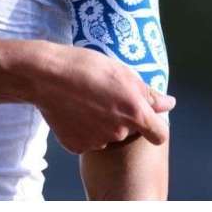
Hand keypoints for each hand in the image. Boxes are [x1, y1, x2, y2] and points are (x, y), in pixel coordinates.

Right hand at [30, 44, 173, 154]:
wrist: (42, 74)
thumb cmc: (84, 66)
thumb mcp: (121, 71)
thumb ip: (148, 93)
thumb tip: (169, 104)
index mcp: (134, 112)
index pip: (159, 135)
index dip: (154, 127)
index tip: (145, 119)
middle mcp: (119, 131)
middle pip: (128, 132)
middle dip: (120, 117)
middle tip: (101, 96)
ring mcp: (96, 141)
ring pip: (106, 136)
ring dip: (100, 124)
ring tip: (82, 101)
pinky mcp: (76, 146)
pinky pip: (85, 141)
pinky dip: (81, 130)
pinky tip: (70, 112)